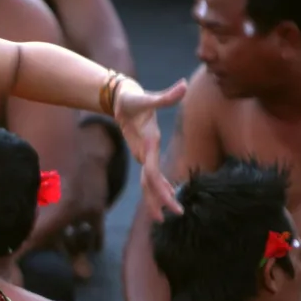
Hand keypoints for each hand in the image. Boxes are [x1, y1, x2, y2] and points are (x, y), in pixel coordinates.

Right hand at [113, 79, 187, 220]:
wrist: (117, 100)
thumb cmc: (132, 99)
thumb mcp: (147, 97)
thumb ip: (166, 95)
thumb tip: (183, 85)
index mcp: (146, 144)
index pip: (152, 172)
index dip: (160, 188)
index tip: (170, 202)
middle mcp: (143, 153)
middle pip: (150, 183)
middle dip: (161, 201)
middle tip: (177, 214)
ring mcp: (142, 155)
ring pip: (148, 183)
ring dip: (157, 199)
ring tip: (170, 215)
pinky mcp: (144, 153)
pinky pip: (150, 176)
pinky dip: (158, 188)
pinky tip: (169, 196)